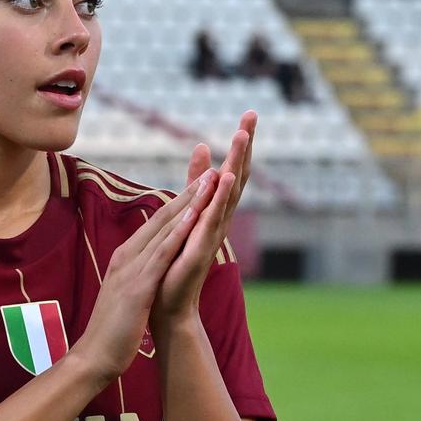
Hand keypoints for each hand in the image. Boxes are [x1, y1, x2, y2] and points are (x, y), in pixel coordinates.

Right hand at [68, 171, 219, 385]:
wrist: (93, 356)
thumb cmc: (111, 329)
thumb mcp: (125, 293)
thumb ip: (135, 274)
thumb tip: (146, 264)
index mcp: (125, 258)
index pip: (155, 224)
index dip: (178, 202)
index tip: (199, 184)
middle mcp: (127, 257)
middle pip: (160, 218)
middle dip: (187, 194)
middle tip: (210, 171)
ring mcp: (131, 270)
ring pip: (163, 230)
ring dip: (187, 205)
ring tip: (208, 183)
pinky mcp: (137, 287)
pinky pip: (160, 255)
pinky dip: (177, 234)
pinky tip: (193, 218)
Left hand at [153, 111, 256, 324]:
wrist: (169, 305)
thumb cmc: (176, 260)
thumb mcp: (186, 211)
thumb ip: (195, 181)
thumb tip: (203, 147)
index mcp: (214, 211)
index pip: (230, 172)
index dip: (240, 145)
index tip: (248, 116)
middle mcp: (219, 220)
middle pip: (236, 176)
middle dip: (244, 146)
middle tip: (252, 115)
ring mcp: (213, 234)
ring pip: (228, 193)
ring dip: (235, 162)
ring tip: (241, 135)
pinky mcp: (201, 249)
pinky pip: (213, 219)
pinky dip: (220, 197)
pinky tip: (225, 177)